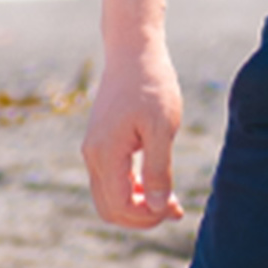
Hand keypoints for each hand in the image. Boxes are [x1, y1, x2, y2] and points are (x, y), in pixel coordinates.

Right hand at [79, 34, 183, 228]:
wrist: (133, 50)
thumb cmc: (152, 84)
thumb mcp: (162, 127)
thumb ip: (159, 169)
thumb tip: (159, 207)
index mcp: (105, 154)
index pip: (121, 206)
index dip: (148, 216)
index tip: (175, 208)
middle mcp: (93, 156)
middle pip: (110, 209)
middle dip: (141, 217)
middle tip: (174, 209)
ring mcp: (94, 149)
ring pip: (109, 197)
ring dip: (137, 205)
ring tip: (169, 199)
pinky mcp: (101, 142)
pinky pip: (111, 180)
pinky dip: (131, 189)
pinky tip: (156, 182)